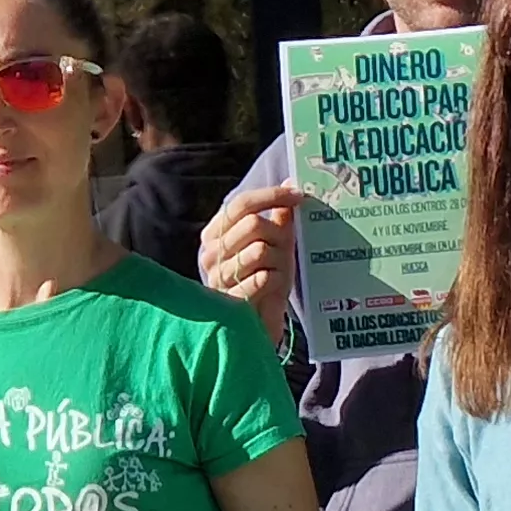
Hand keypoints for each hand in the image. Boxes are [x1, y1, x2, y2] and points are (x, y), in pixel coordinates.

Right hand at [197, 183, 305, 346]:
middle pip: (253, 225)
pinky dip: (276, 281)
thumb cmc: (266, 283)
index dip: (271, 196)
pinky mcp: (230, 299)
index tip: (299, 196)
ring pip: (259, 250)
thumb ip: (279, 218)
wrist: (259, 327)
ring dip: (280, 262)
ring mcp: (218, 276)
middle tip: (288, 251)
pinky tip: (274, 288)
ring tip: (279, 274)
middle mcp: (211, 253)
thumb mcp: (275, 247)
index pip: (241, 204)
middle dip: (279, 236)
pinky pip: (263, 277)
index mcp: (216, 234)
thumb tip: (292, 183)